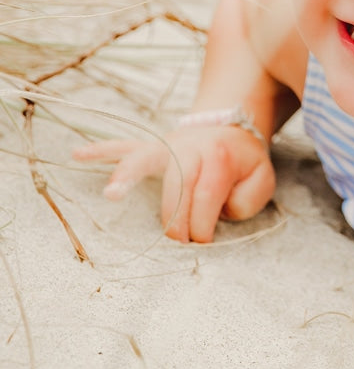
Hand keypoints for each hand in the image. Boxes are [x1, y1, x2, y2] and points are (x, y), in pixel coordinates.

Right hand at [73, 123, 275, 242]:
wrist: (233, 126)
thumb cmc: (243, 162)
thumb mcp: (261, 180)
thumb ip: (247, 199)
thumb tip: (221, 212)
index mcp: (220, 156)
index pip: (206, 195)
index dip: (203, 224)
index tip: (204, 242)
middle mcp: (190, 147)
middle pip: (177, 185)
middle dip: (177, 219)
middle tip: (180, 242)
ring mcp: (168, 145)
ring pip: (146, 159)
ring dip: (128, 177)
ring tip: (111, 194)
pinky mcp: (153, 147)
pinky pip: (124, 146)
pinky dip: (102, 150)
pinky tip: (78, 154)